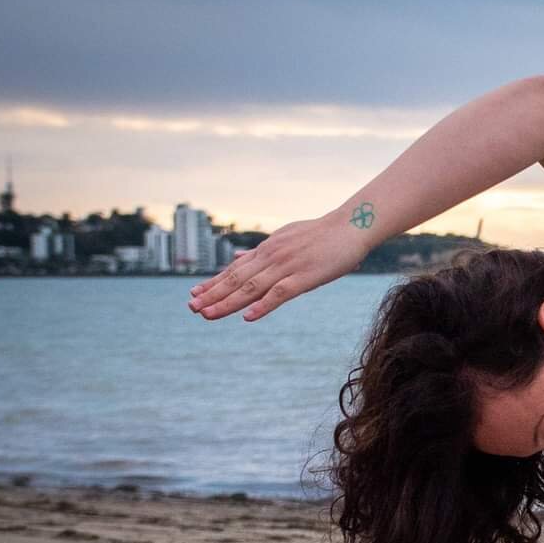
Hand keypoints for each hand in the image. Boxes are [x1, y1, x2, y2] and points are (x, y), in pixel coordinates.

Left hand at [187, 210, 369, 321]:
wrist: (351, 225)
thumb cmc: (322, 234)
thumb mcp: (286, 237)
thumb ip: (263, 251)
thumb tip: (240, 256)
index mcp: (268, 250)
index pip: (235, 269)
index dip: (214, 283)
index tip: (194, 293)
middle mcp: (271, 257)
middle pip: (236, 279)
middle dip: (212, 294)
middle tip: (192, 307)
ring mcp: (287, 266)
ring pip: (251, 288)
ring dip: (227, 302)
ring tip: (207, 314)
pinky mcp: (305, 276)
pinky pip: (280, 293)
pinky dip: (262, 305)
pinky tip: (247, 317)